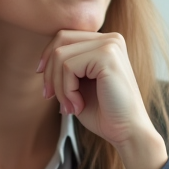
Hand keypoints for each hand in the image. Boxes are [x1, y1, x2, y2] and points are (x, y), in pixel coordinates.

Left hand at [38, 30, 166, 168]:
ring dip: (58, 86)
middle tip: (50, 97)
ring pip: (61, 55)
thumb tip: (41, 63)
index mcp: (106, 42)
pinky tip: (78, 105)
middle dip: (49, 72)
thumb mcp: (79, 86)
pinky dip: (66, 90)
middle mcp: (111, 38)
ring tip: (69, 106)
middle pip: (61, 40)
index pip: (65, 36)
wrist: (126, 131)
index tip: (46, 86)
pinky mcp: (107, 56)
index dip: (48, 58)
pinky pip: (68, 67)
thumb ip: (66, 68)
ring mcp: (111, 45)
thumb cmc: (104, 113)